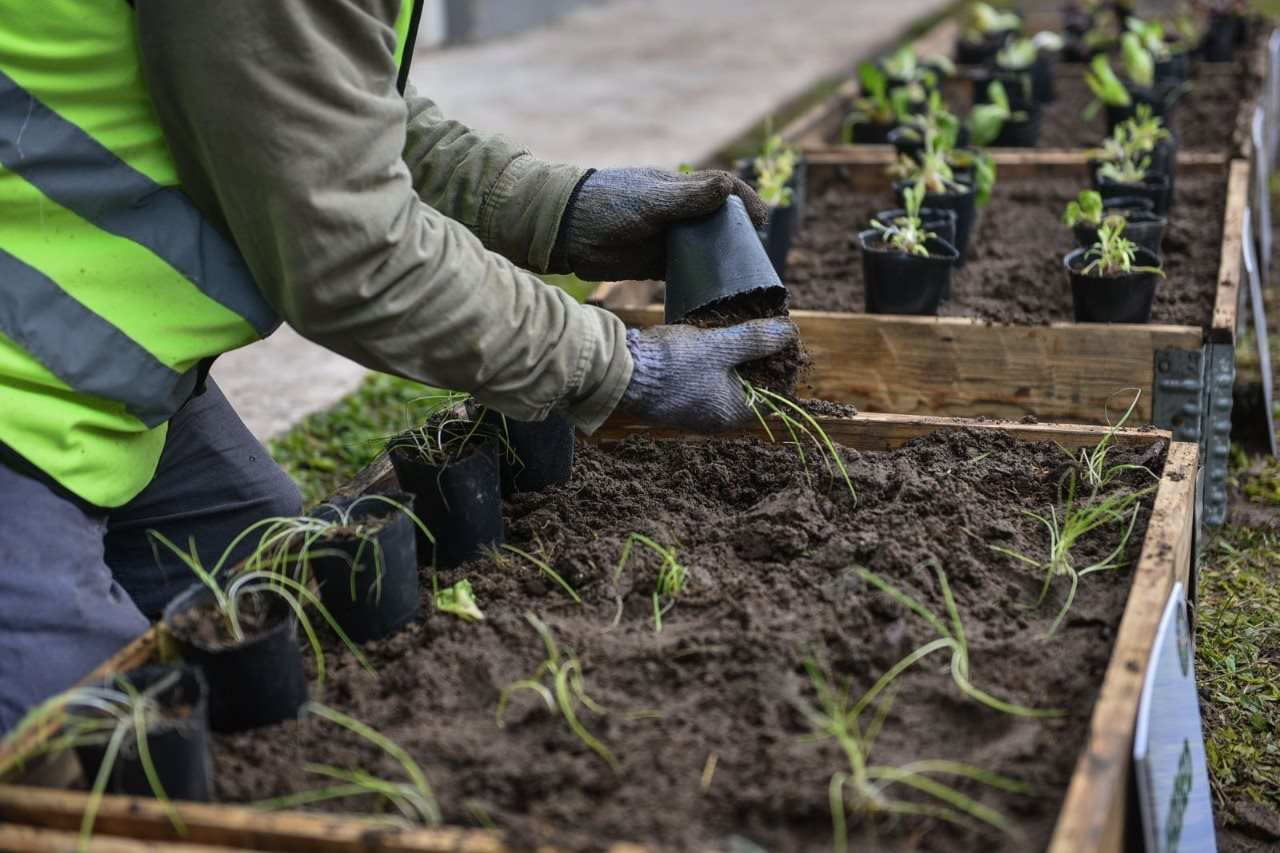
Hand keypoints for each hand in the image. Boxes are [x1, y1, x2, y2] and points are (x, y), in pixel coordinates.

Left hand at [554, 168, 767, 280]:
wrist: (565, 232)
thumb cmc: (606, 206)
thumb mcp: (651, 201)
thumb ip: (688, 197)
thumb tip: (728, 187)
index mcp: (679, 189)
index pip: (722, 189)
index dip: (745, 201)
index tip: (763, 220)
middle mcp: (678, 213)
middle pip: (719, 222)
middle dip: (740, 236)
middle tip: (758, 259)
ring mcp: (667, 240)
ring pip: (705, 250)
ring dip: (722, 262)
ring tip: (744, 283)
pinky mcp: (654, 265)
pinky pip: (685, 273)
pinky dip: (700, 282)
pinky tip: (714, 297)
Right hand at [615, 319, 797, 431]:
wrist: (619, 373)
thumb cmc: (672, 364)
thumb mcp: (720, 347)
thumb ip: (755, 340)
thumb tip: (790, 333)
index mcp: (732, 413)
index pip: (774, 396)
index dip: (783, 367)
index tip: (783, 340)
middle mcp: (714, 417)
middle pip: (750, 388)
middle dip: (757, 359)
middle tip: (761, 329)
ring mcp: (693, 409)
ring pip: (725, 382)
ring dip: (733, 358)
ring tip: (735, 329)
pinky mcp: (674, 397)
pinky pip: (703, 380)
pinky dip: (711, 362)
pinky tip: (707, 339)